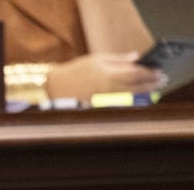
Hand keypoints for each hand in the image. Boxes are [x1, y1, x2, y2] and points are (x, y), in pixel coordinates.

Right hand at [46, 52, 165, 102]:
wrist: (56, 87)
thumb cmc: (75, 71)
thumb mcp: (96, 59)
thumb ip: (118, 59)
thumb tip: (135, 57)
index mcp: (108, 74)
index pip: (136, 73)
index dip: (149, 72)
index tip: (158, 71)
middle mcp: (108, 88)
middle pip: (136, 86)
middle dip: (150, 84)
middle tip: (161, 81)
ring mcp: (104, 98)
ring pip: (130, 96)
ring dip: (143, 93)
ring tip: (153, 90)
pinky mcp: (100, 106)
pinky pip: (120, 103)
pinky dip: (130, 99)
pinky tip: (136, 97)